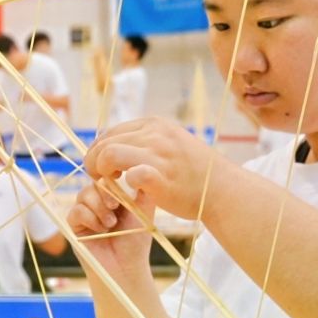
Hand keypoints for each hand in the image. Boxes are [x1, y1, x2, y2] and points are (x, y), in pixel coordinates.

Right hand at [65, 175, 156, 285]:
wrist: (126, 267)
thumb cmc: (135, 241)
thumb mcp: (144, 211)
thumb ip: (144, 191)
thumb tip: (144, 168)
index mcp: (113, 196)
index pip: (107, 176)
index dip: (112, 179)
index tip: (122, 189)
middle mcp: (97, 202)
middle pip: (93, 182)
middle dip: (105, 193)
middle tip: (116, 207)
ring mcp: (84, 213)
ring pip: (84, 195)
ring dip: (99, 208)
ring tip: (111, 224)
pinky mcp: (74, 226)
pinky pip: (76, 211)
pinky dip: (90, 218)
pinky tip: (101, 230)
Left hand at [85, 119, 219, 219]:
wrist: (223, 190)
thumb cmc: (195, 173)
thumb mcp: (170, 144)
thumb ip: (146, 142)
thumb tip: (116, 148)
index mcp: (155, 125)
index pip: (111, 132)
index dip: (99, 150)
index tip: (101, 167)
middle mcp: (155, 135)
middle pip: (105, 142)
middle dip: (94, 162)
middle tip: (98, 179)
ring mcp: (159, 155)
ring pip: (109, 154)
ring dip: (101, 171)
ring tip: (108, 185)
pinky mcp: (161, 177)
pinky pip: (131, 175)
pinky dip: (123, 184)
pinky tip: (127, 193)